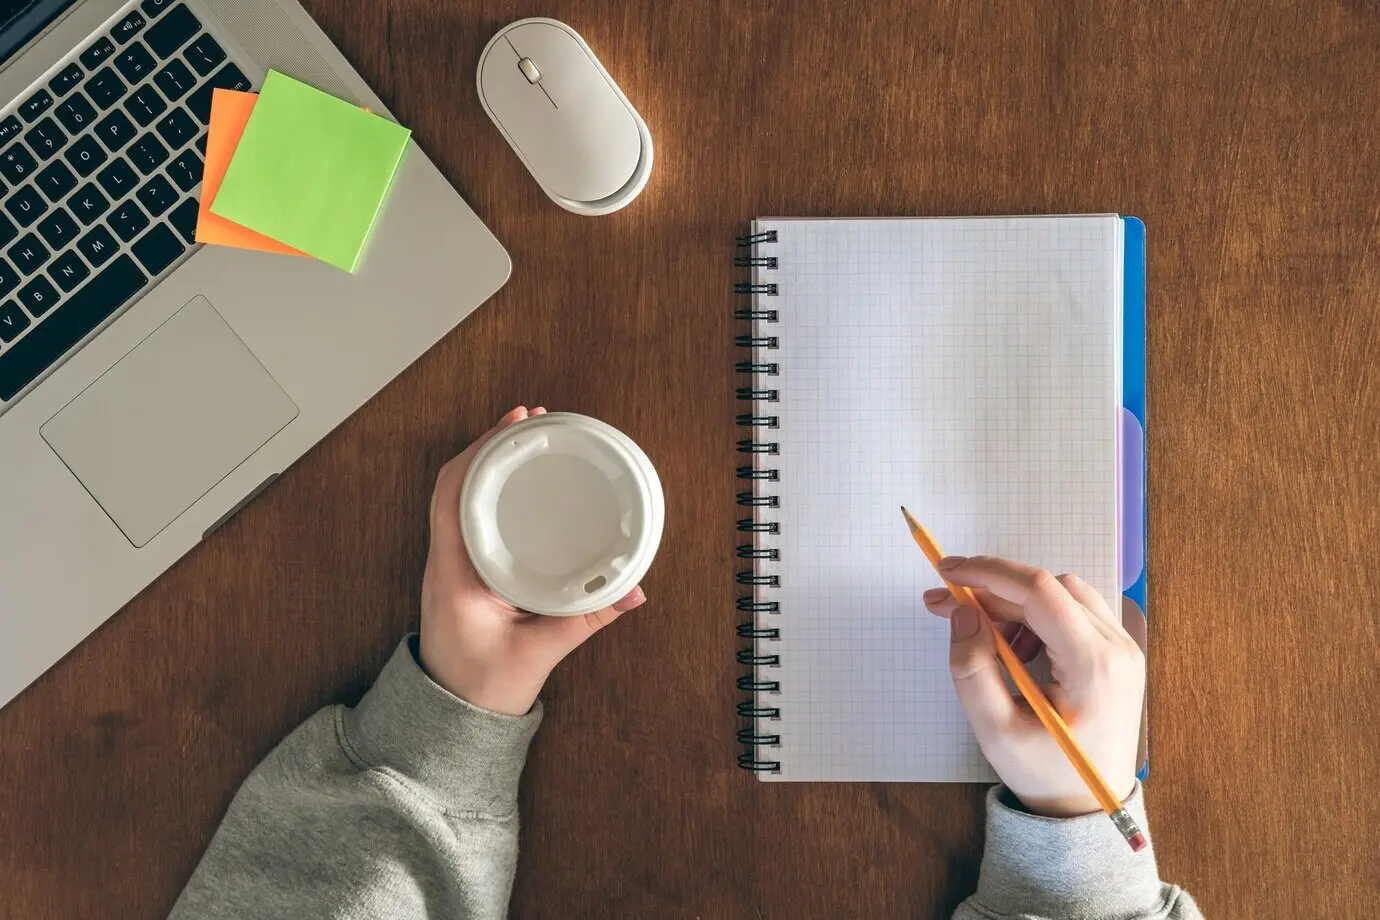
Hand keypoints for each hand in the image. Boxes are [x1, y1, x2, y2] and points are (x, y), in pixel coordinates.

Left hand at [419, 406, 646, 715]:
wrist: (450, 722)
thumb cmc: (482, 688)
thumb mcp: (539, 651)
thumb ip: (586, 618)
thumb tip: (633, 590)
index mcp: (454, 572)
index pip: (452, 493)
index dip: (481, 451)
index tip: (514, 424)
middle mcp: (445, 561)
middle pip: (456, 482)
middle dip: (492, 444)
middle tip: (532, 417)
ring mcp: (451, 565)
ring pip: (460, 497)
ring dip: (489, 463)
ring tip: (527, 436)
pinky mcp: (464, 574)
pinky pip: (470, 518)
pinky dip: (491, 491)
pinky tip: (518, 482)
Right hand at [923, 556, 1143, 817]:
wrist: (1087, 805)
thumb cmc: (1044, 773)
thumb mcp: (995, 731)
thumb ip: (972, 668)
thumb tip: (963, 612)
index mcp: (1094, 666)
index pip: (1040, 591)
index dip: (989, 573)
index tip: (947, 571)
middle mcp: (1118, 648)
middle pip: (1049, 588)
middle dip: (991, 588)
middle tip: (944, 604)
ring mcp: (1123, 648)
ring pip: (1062, 593)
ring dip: (1015, 603)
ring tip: (986, 640)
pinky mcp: (1117, 652)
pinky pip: (1073, 611)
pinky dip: (1036, 616)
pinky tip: (1015, 648)